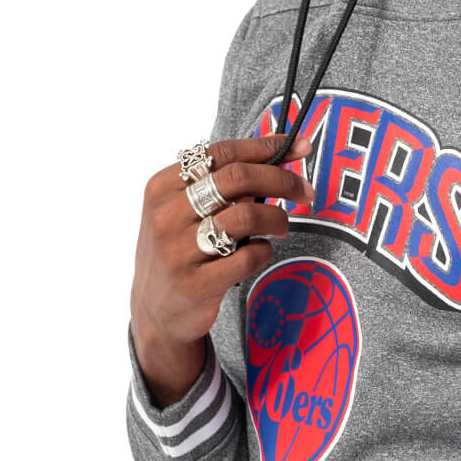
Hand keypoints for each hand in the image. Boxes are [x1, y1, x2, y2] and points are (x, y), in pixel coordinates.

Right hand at [130, 133, 311, 404]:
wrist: (155, 312)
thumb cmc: (179, 250)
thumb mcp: (183, 210)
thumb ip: (222, 181)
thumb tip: (281, 147)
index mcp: (162, 187)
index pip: (221, 153)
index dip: (266, 147)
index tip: (300, 148)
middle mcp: (166, 215)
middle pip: (237, 178)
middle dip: (282, 180)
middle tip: (305, 192)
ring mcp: (179, 251)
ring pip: (247, 216)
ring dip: (277, 219)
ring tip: (281, 227)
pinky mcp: (196, 284)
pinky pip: (249, 257)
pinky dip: (264, 251)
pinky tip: (260, 253)